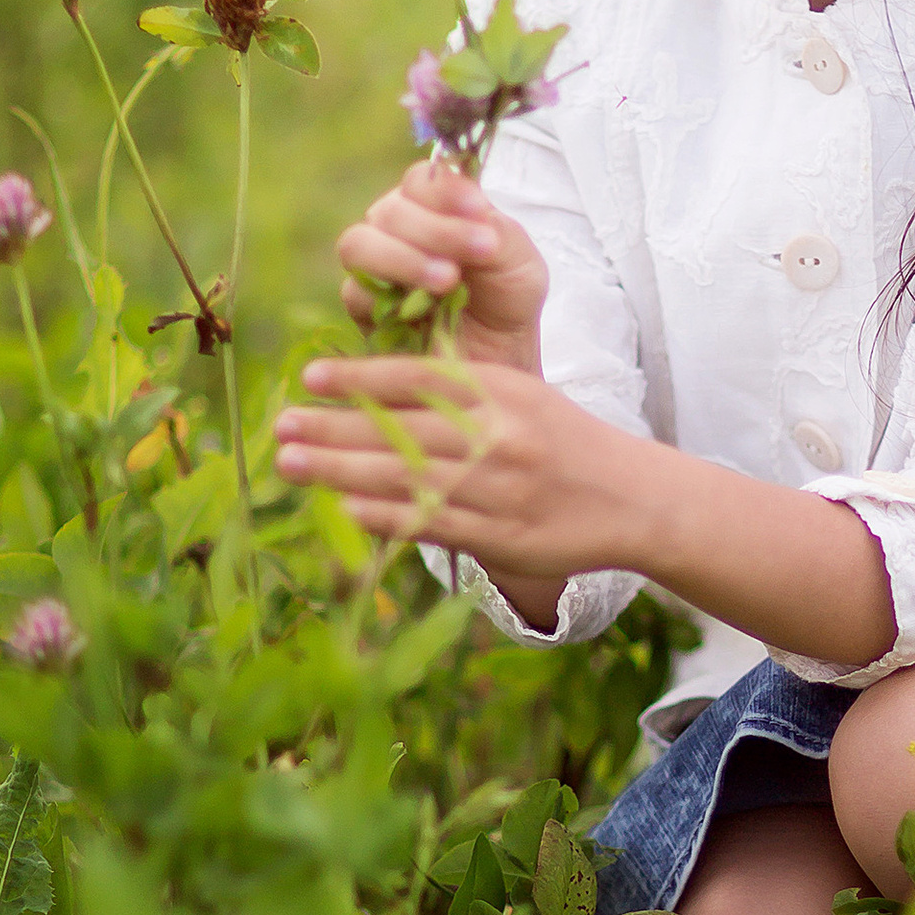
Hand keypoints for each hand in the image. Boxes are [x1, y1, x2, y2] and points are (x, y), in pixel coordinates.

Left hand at [271, 353, 633, 582]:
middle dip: (335, 428)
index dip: (361, 376)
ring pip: (407, 479)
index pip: (419, 378)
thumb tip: (373, 387)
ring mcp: (499, 491)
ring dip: (342, 472)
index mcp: (502, 392)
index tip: (312, 377)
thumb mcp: (520, 397)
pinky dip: (386, 516)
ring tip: (292, 463)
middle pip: (401, 430)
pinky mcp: (501, 537)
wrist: (632, 498)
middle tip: (281, 426)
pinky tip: (345, 509)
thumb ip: (459, 391)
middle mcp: (499, 438)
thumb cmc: (560, 441)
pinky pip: (432, 524)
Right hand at [335, 158, 545, 369]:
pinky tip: (424, 308)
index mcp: (433, 206)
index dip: (445, 190)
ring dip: (403, 258)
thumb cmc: (506, 299)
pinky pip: (354, 292)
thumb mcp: (519, 261)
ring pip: (358, 244)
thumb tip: (474, 214)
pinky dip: (388, 296)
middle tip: (480, 251)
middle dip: (435, 229)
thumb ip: (497, 231)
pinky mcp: (363, 308)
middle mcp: (397, 229)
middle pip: (390, 210)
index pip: (421, 180)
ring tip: (448, 280)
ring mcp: (374, 266)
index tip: (479, 208)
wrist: (497, 356)